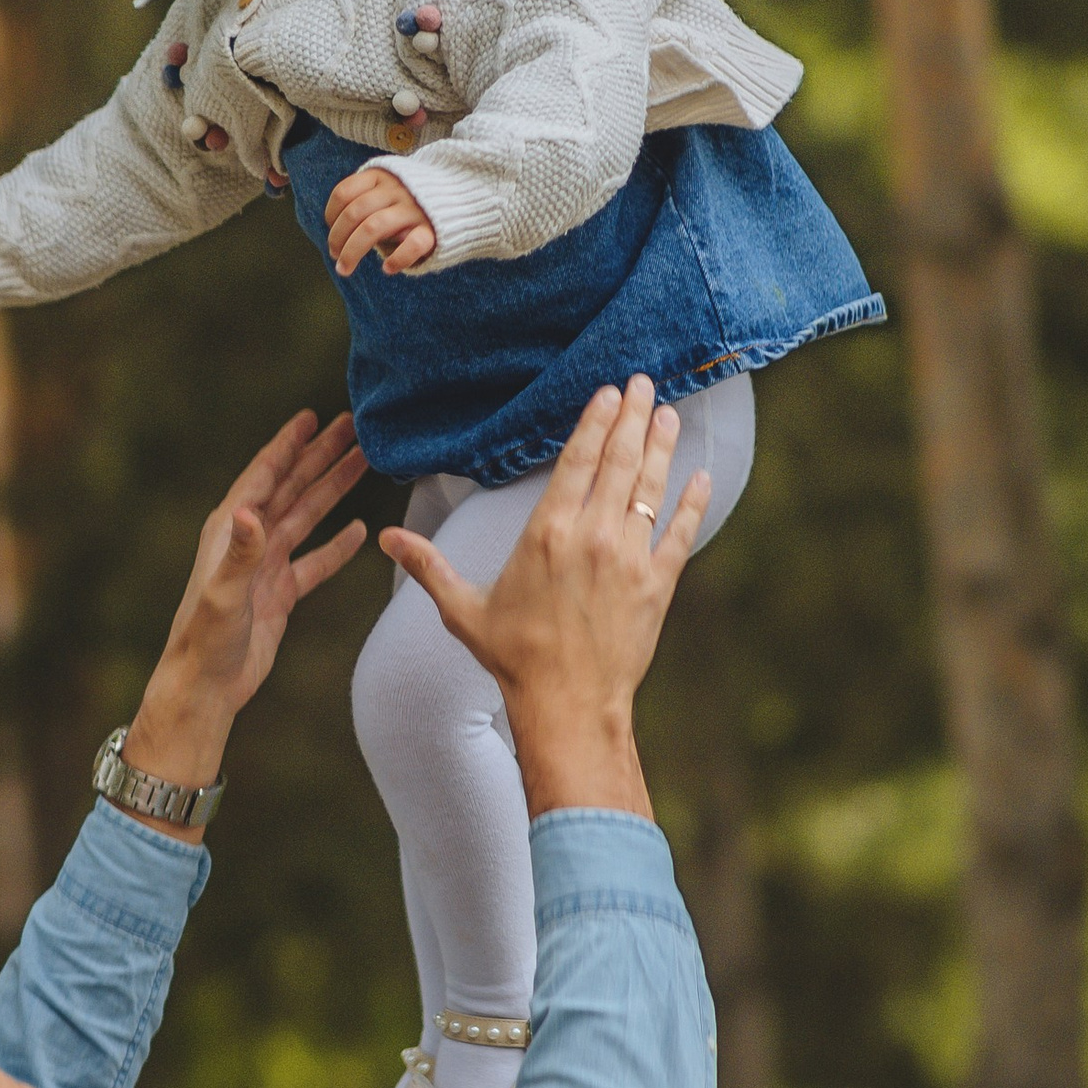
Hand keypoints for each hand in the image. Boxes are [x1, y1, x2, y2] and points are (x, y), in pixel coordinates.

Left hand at [118, 409, 368, 825]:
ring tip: (364, 463)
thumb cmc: (205, 641)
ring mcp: (265, 567)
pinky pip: (314, 562)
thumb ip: (241, 553)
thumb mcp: (223, 594)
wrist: (206, 687)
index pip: (264, 476)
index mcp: (230, 531)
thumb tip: (251, 510)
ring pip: (306, 518)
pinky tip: (359, 530)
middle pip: (290, 487)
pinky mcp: (279, 594)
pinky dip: (336, 547)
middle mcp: (247, 542)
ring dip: (333, 490)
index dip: (288, 445)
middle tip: (353, 427)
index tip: (313, 417)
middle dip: (320, 456)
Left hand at [324, 163, 436, 279]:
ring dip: (352, 251)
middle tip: (335, 256)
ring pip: (373, 227)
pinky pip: (413, 244)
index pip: (344, 193)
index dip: (332, 215)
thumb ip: (364, 201)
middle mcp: (396, 189)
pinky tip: (388, 268)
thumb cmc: (412, 200)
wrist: (462, 196)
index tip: (332, 230)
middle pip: (354, 213)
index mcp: (381, 176)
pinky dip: (397, 258)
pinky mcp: (433, 229)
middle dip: (337, 238)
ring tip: (345, 269)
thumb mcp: (387, 189)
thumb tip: (335, 237)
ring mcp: (414, 208)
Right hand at [378, 378, 710, 817]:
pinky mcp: (658, 583)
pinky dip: (693, 502)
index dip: (594, 421)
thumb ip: (429, 566)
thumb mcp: (464, 610)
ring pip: (651, 486)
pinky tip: (702, 475)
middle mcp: (592, 536)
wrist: (568, 705)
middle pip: (617, 460)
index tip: (606, 391)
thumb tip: (385, 539)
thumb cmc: (514, 658)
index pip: (576, 460)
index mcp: (546, 533)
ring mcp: (629, 557)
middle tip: (643, 382)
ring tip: (668, 414)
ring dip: (660, 446)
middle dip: (632, 416)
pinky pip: (682, 531)